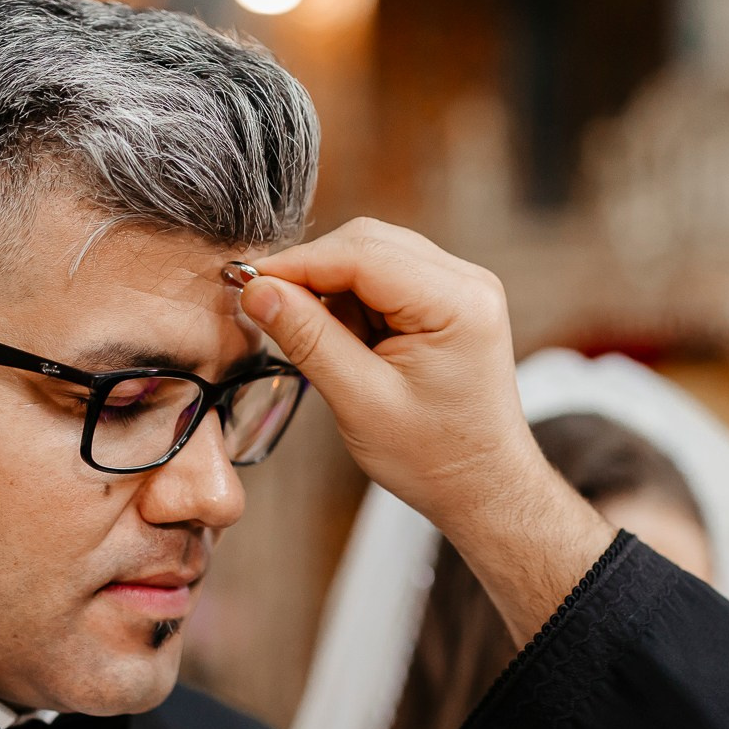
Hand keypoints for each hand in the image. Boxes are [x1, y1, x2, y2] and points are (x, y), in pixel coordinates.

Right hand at [241, 218, 613, 640]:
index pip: (362, 253)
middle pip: (368, 243)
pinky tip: (349, 344)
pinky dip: (354, 302)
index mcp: (458, 303)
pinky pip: (387, 277)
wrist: (482, 485)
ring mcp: (462, 287)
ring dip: (333, 290)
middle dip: (313, 273)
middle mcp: (468, 281)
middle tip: (268, 311)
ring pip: (373, 255)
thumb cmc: (432, 458)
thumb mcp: (360, 402)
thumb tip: (257, 290)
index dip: (297, 264)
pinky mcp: (450, 299)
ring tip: (325, 346)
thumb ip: (309, 339)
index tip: (246, 283)